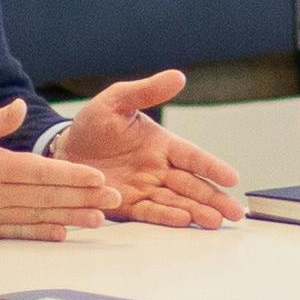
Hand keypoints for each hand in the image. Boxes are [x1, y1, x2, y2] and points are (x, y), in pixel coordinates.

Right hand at [0, 102, 125, 242]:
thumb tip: (20, 107)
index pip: (38, 172)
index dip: (70, 176)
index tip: (97, 177)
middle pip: (45, 197)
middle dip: (82, 198)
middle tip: (114, 199)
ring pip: (35, 217)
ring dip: (70, 218)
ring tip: (98, 219)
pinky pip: (15, 235)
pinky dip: (39, 235)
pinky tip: (61, 234)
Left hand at [49, 70, 244, 228]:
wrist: (63, 149)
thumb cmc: (93, 124)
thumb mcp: (117, 100)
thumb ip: (147, 91)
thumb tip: (178, 76)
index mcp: (161, 144)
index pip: (192, 156)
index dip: (212, 167)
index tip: (232, 178)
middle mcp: (158, 169)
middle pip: (192, 185)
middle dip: (214, 198)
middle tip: (236, 212)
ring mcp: (144, 188)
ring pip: (177, 201)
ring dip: (197, 212)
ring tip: (215, 222)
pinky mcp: (127, 204)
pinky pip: (150, 211)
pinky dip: (167, 217)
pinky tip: (184, 221)